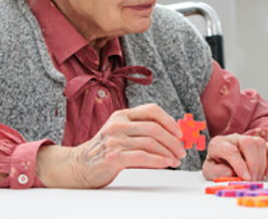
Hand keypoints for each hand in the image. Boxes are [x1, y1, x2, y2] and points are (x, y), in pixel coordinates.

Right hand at [36, 104, 185, 187]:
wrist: (79, 165)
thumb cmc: (106, 149)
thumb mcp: (122, 131)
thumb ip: (141, 129)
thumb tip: (172, 134)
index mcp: (123, 114)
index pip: (152, 110)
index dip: (169, 120)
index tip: (179, 133)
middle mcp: (119, 124)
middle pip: (154, 128)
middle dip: (173, 140)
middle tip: (182, 150)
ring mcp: (115, 139)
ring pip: (150, 142)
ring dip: (168, 152)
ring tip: (175, 160)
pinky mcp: (113, 156)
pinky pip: (142, 156)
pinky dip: (158, 160)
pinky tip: (166, 163)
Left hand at [202, 133, 267, 180]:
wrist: (221, 162)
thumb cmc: (216, 167)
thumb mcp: (209, 172)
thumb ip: (217, 172)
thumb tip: (231, 173)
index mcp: (218, 144)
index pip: (231, 150)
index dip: (240, 165)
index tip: (246, 179)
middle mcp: (234, 138)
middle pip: (248, 143)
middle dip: (253, 164)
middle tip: (252, 181)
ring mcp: (248, 139)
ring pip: (260, 143)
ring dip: (261, 164)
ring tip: (256, 179)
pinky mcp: (260, 145)